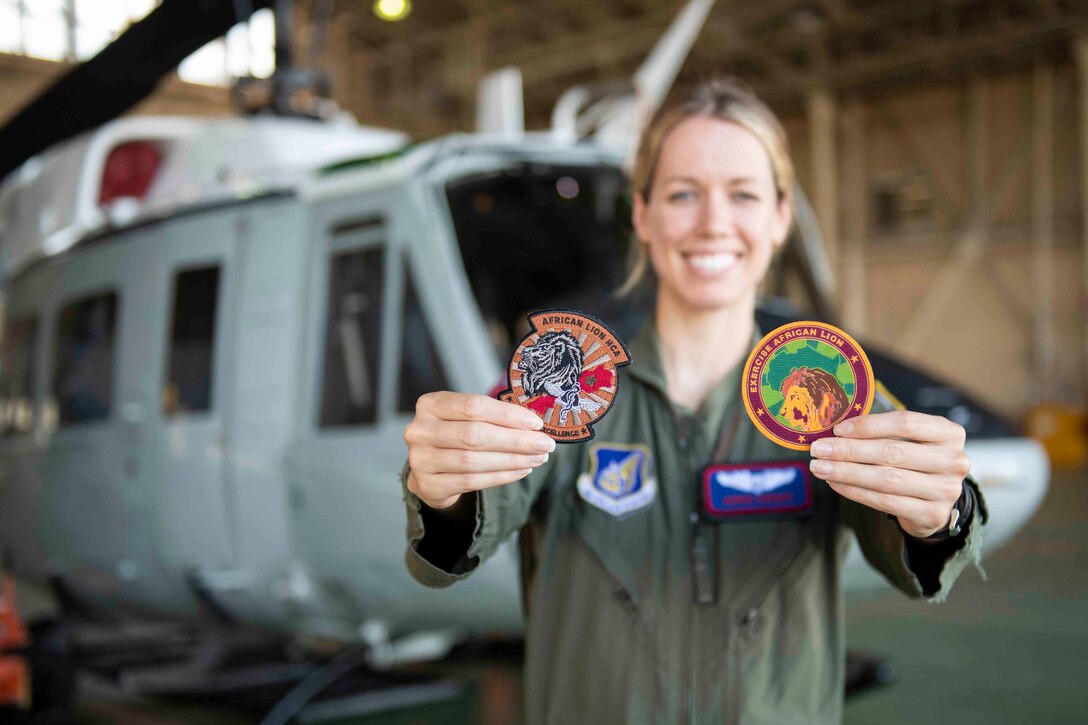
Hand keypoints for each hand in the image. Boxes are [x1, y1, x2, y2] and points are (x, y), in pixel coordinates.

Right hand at [403, 392, 555, 509]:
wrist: (429, 469)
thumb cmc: (454, 435)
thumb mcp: (465, 418)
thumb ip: (493, 416)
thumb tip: (535, 424)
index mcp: (430, 404)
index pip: (473, 406)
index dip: (508, 415)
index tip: (536, 423)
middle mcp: (420, 430)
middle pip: (474, 435)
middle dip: (515, 440)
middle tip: (544, 444)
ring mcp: (420, 460)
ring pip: (473, 461)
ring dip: (512, 460)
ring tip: (537, 458)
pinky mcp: (428, 485)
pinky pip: (471, 482)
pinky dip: (501, 476)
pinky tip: (521, 470)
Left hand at [808, 411, 970, 538]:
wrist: (936, 501)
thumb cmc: (915, 461)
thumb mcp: (909, 440)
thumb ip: (881, 432)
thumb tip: (835, 430)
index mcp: (949, 433)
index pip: (906, 423)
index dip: (869, 425)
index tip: (838, 429)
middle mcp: (954, 460)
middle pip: (893, 452)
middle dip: (850, 450)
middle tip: (819, 449)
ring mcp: (946, 490)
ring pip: (887, 479)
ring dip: (847, 472)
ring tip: (820, 467)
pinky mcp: (932, 515)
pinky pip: (885, 502)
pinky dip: (855, 492)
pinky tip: (836, 483)